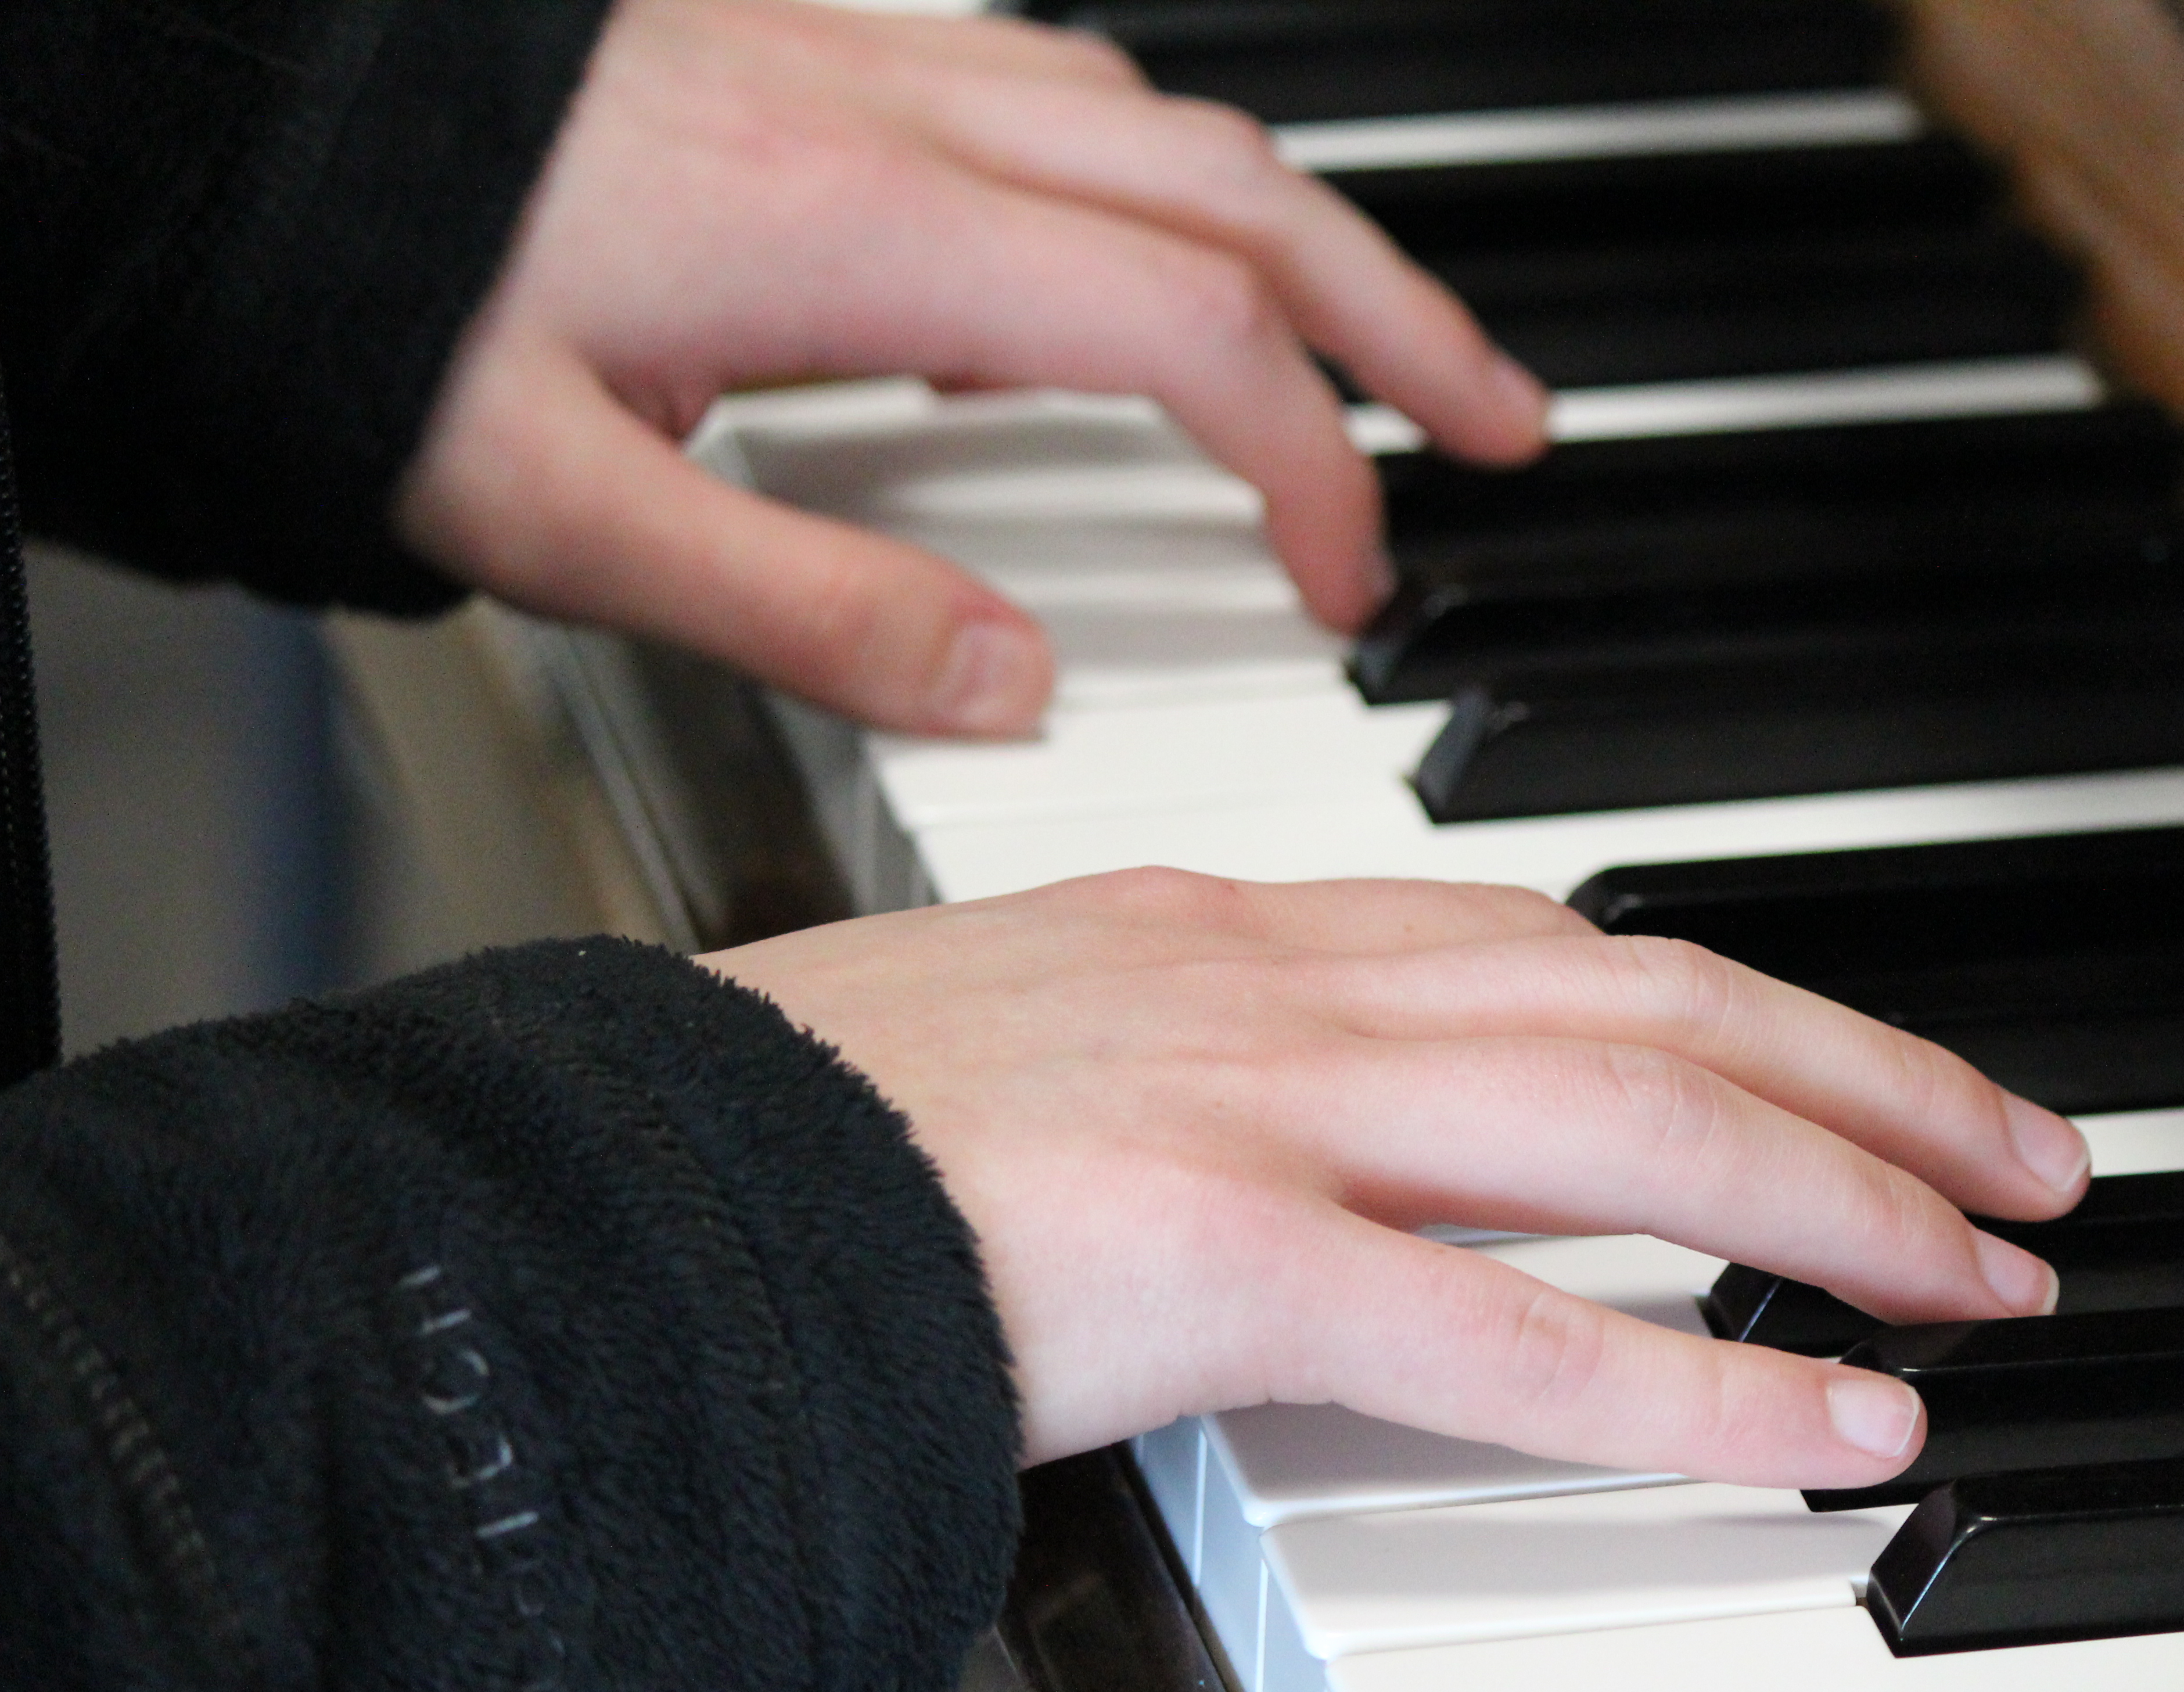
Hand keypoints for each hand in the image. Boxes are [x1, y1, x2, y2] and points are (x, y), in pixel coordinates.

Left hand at [397, 0, 1546, 736]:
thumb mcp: (566, 510)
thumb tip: (1013, 686)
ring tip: (1369, 344)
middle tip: (1503, 424)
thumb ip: (808, 609)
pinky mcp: (809, 53)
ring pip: (1161, 125)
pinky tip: (1118, 275)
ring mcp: (863, 67)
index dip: (1308, 467)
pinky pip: (1047, 95)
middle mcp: (896, 121)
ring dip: (1296, 239)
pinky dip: (1144, 187)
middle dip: (1400, 316)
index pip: (1187, 340)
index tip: (1350, 587)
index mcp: (866, 239)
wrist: (231, 122)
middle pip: (1240, 195)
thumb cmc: (373, 304)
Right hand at [702, 869, 2089, 1488]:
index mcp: (1231, 930)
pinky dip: (1700, 1383)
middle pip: (1655, 994)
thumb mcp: (1045, 1056)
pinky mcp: (1213, 1252)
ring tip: (1995, 1274)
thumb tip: (1340, 1166)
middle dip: (1872, 1074)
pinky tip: (1837, 1435)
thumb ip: (1205, 1081)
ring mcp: (1251, 1104)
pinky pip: (1514, 1337)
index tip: (1863, 1067)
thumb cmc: (801, 1146)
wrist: (614, 1191)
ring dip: (1847, 1194)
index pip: (1557, 935)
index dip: (1747, 1000)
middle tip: (2024, 1159)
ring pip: (1636, 1123)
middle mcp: (1275, 982)